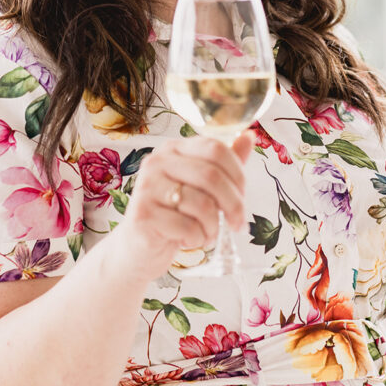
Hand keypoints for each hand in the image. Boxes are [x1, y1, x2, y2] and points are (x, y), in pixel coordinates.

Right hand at [119, 129, 255, 277]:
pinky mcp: (143, 215)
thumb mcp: (200, 187)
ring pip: (203, 205)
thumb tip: (249, 136)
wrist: (137, 249)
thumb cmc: (173, 215)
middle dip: (234, 205)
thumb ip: (223, 163)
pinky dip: (197, 239)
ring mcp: (147, 187)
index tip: (242, 196)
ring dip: (213, 227)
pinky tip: (188, 240)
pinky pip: (188, 227)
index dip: (238, 175)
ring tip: (207, 234)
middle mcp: (157, 162)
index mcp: (173, 149)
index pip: (216, 149)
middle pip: (212, 176)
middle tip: (237, 224)